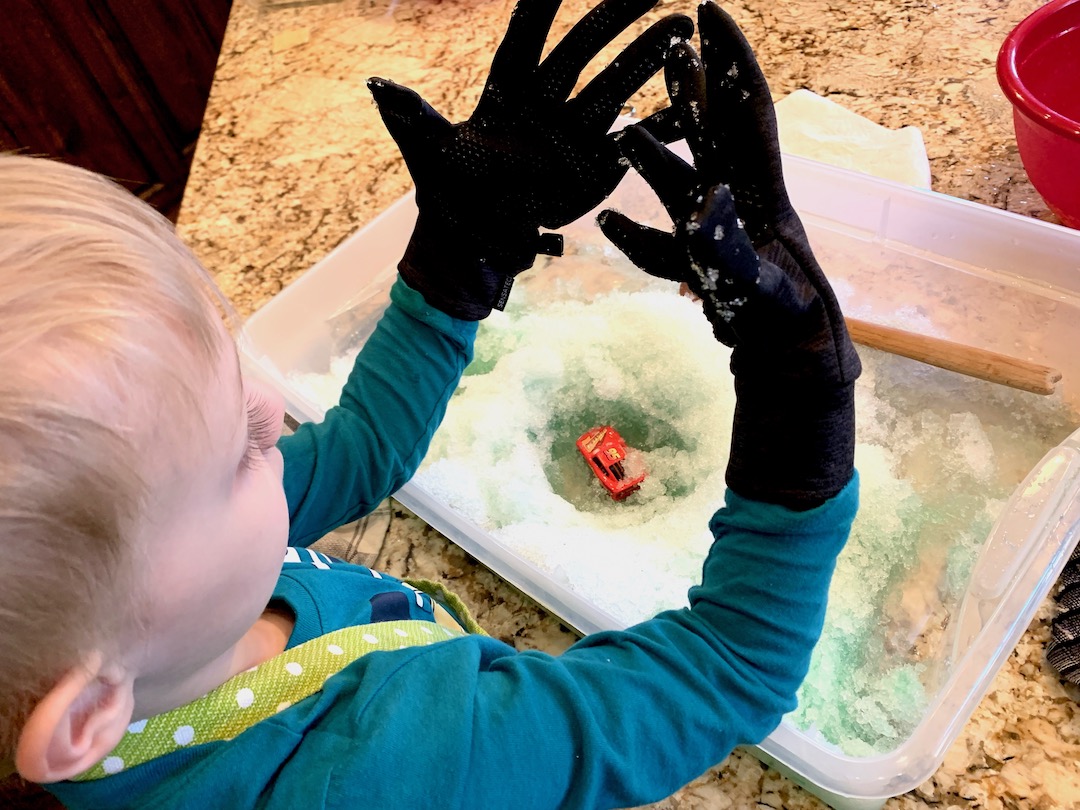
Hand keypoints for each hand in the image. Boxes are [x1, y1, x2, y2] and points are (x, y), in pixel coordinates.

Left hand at [368, 0, 692, 319]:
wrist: (476, 242)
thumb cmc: (447, 194)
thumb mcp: (429, 154)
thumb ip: (413, 119)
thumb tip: (379, 86)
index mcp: (506, 91)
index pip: (527, 34)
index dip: (544, 2)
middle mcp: (545, 103)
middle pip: (585, 47)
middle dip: (616, 13)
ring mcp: (574, 132)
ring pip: (616, 84)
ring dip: (647, 57)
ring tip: (679, 30)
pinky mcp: (594, 166)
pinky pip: (633, 139)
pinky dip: (660, 123)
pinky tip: (689, 104)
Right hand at [597, 2, 859, 508]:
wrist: (792, 372)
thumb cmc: (790, 334)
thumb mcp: (764, 290)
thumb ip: (728, 248)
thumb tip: (703, 201)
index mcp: (766, 197)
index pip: (748, 113)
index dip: (732, 60)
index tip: (709, 13)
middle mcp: (743, 207)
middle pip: (713, 135)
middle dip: (691, 89)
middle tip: (669, 45)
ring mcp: (722, 239)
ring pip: (681, 184)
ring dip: (653, 158)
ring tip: (620, 134)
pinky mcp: (705, 270)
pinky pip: (663, 246)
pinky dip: (636, 236)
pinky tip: (608, 225)